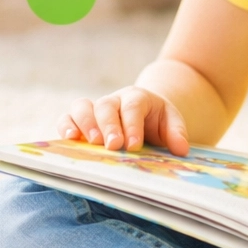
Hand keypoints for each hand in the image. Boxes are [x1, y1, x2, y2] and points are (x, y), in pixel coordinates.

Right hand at [58, 86, 190, 156]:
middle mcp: (114, 100)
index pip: (133, 107)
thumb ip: (177, 133)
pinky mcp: (80, 119)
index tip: (133, 146)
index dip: (132, 126)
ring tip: (92, 143)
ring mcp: (95, 108)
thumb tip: (181, 149)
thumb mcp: (171, 121)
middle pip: (106, 106)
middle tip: (113, 146)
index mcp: (137, 97)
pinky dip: (66, 126)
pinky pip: (67, 117)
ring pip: (82, 107)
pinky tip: (69, 139)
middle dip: (109, 126)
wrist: (143, 110)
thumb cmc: (156, 119)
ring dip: (85, 124)